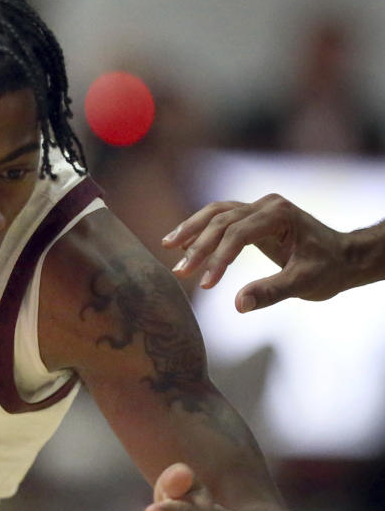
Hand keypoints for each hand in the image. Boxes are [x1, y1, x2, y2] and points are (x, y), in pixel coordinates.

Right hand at [161, 194, 346, 311]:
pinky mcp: (252, 215)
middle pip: (221, 221)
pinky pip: (219, 217)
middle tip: (179, 272)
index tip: (205, 285)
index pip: (238, 233)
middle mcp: (266, 204)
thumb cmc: (328, 270)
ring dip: (190, 230)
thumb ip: (271, 292)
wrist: (344, 257)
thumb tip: (238, 305)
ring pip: (215, 213)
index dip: (218, 258)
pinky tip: (182, 243)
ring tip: (167, 246)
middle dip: (198, 247)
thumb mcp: (304, 284)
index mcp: (280, 215)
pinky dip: (199, 228)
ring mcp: (258, 207)